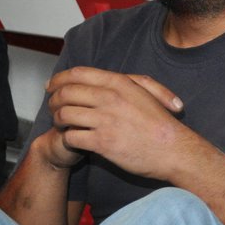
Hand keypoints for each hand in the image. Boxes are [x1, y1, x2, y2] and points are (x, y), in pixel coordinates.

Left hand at [45, 66, 186, 178]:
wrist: (173, 150)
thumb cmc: (161, 124)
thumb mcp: (149, 92)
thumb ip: (129, 80)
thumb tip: (105, 78)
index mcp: (118, 83)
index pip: (76, 74)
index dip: (58, 79)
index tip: (51, 87)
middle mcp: (109, 98)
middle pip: (65, 93)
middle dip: (53, 101)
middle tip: (53, 108)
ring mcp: (105, 120)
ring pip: (64, 115)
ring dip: (58, 120)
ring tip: (62, 126)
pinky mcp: (102, 142)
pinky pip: (72, 137)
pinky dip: (68, 138)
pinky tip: (73, 140)